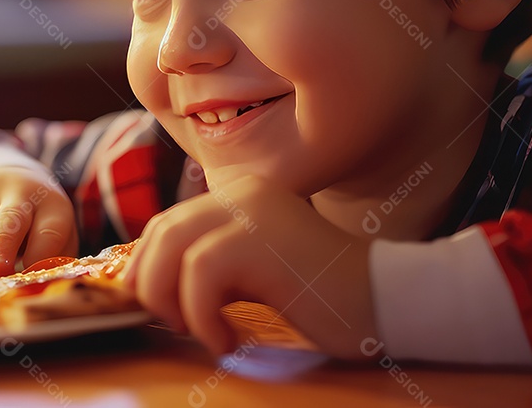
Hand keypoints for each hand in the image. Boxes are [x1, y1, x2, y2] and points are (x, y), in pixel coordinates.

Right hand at [0, 167, 78, 276]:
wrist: (9, 181)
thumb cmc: (37, 223)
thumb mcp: (57, 235)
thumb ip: (52, 261)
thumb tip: (37, 290)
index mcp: (51, 204)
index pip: (50, 228)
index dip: (42, 252)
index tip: (32, 275)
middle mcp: (20, 193)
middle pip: (11, 218)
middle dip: (3, 245)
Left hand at [123, 175, 375, 358]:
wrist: (385, 299)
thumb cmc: (320, 295)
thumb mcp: (254, 269)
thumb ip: (212, 264)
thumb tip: (151, 284)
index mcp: (239, 193)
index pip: (167, 222)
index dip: (146, 265)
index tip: (155, 305)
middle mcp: (241, 192)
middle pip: (161, 231)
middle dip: (151, 283)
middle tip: (173, 322)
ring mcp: (251, 211)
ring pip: (172, 248)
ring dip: (172, 300)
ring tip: (199, 330)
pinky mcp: (260, 240)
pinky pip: (200, 273)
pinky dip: (202, 315)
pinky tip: (228, 340)